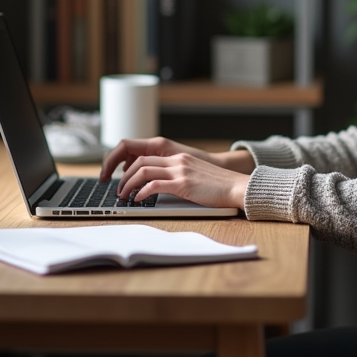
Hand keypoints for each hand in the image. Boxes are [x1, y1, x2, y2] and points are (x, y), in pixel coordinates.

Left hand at [100, 137, 255, 182]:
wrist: (237, 187)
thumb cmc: (219, 187)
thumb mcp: (196, 176)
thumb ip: (180, 176)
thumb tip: (161, 187)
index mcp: (179, 158)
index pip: (146, 156)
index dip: (130, 167)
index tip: (124, 179)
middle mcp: (178, 160)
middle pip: (140, 161)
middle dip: (124, 176)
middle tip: (118, 189)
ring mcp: (180, 171)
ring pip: (144, 171)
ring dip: (128, 184)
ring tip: (123, 196)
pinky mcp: (184, 184)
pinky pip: (155, 185)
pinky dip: (142, 192)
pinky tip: (138, 200)